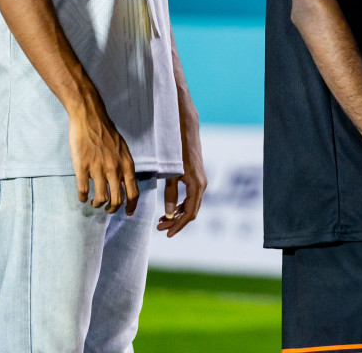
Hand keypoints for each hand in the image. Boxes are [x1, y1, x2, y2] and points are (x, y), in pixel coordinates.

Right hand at [66, 93, 137, 213]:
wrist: (90, 118)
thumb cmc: (107, 133)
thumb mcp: (123, 150)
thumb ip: (124, 166)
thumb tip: (125, 182)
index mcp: (126, 165)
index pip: (133, 192)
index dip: (131, 206)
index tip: (128, 213)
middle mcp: (114, 169)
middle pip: (117, 200)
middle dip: (112, 209)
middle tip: (108, 209)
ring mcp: (98, 169)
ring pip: (100, 198)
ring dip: (97, 205)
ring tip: (94, 203)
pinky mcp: (82, 167)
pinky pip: (83, 190)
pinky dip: (83, 197)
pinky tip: (82, 197)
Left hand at [158, 114, 206, 237]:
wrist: (186, 129)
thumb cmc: (177, 149)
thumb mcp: (171, 172)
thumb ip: (170, 193)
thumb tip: (168, 213)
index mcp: (197, 185)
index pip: (189, 213)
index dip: (178, 225)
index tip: (166, 233)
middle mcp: (202, 184)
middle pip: (191, 211)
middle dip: (176, 222)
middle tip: (160, 228)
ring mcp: (200, 180)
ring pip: (191, 204)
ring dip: (177, 214)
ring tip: (162, 220)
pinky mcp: (196, 176)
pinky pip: (191, 196)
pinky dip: (180, 205)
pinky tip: (170, 208)